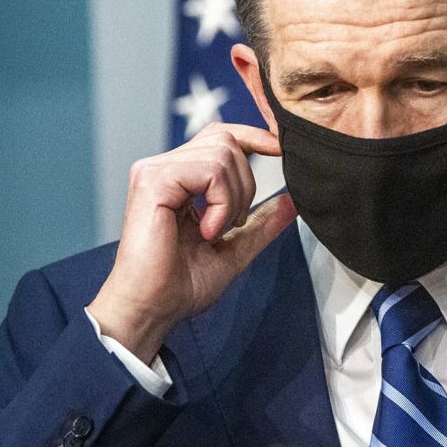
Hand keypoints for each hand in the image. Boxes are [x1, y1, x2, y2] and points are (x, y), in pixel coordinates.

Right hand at [88, 122, 296, 362]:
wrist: (153, 309)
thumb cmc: (181, 285)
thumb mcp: (235, 249)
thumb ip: (262, 223)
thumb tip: (293, 201)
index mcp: (180, 179)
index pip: (220, 137)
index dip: (254, 137)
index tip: (280, 149)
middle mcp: (165, 168)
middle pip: (227, 140)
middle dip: (247, 183)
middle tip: (232, 224)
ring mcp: (155, 171)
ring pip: (223, 152)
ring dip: (234, 197)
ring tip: (216, 231)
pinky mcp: (152, 180)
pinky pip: (209, 170)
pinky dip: (221, 202)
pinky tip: (207, 230)